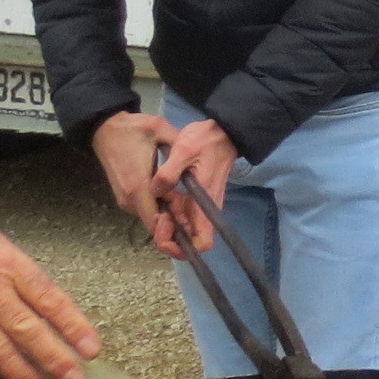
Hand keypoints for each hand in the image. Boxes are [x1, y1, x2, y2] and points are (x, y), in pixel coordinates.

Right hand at [92, 110, 184, 253]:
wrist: (104, 128)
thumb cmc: (132, 129)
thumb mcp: (159, 129)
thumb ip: (178, 144)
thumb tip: (197, 156)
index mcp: (138, 186)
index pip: (156, 222)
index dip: (174, 226)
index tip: (190, 216)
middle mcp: (129, 199)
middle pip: (154, 223)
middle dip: (174, 220)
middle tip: (190, 206)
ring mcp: (124, 200)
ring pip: (150, 217)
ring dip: (167, 212)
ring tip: (183, 199)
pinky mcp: (124, 197)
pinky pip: (144, 209)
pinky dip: (158, 207)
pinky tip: (171, 194)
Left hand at [152, 119, 239, 250]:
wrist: (223, 132)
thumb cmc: (207, 140)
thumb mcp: (184, 149)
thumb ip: (168, 172)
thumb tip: (155, 191)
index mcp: (204, 203)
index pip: (201, 243)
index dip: (183, 247)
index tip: (167, 232)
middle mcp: (204, 210)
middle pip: (189, 240)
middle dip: (169, 237)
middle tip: (157, 218)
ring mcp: (200, 205)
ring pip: (184, 229)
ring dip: (169, 226)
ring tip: (156, 207)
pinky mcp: (196, 199)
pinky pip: (183, 215)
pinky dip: (171, 214)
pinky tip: (161, 198)